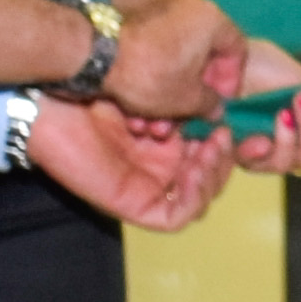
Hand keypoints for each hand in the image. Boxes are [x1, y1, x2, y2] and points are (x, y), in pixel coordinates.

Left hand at [23, 94, 215, 226]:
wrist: (67, 95)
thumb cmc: (106, 85)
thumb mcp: (158, 95)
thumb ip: (191, 107)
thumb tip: (222, 112)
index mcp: (166, 145)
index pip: (211, 157)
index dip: (228, 146)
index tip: (234, 124)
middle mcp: (159, 169)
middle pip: (209, 179)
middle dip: (224, 159)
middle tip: (224, 135)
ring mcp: (148, 188)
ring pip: (198, 199)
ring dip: (213, 175)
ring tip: (211, 147)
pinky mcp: (134, 205)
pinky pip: (176, 216)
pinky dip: (194, 197)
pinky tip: (195, 170)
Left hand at [97, 0, 248, 122]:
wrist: (96, 55)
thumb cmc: (152, 74)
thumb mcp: (188, 99)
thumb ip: (210, 103)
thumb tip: (215, 107)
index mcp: (211, 20)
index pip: (237, 50)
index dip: (231, 82)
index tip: (219, 105)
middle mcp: (189, 9)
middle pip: (202, 60)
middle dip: (191, 98)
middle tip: (184, 122)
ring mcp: (160, 14)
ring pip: (174, 63)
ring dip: (168, 99)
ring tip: (153, 127)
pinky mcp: (135, 25)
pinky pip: (154, 56)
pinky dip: (150, 84)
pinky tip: (136, 113)